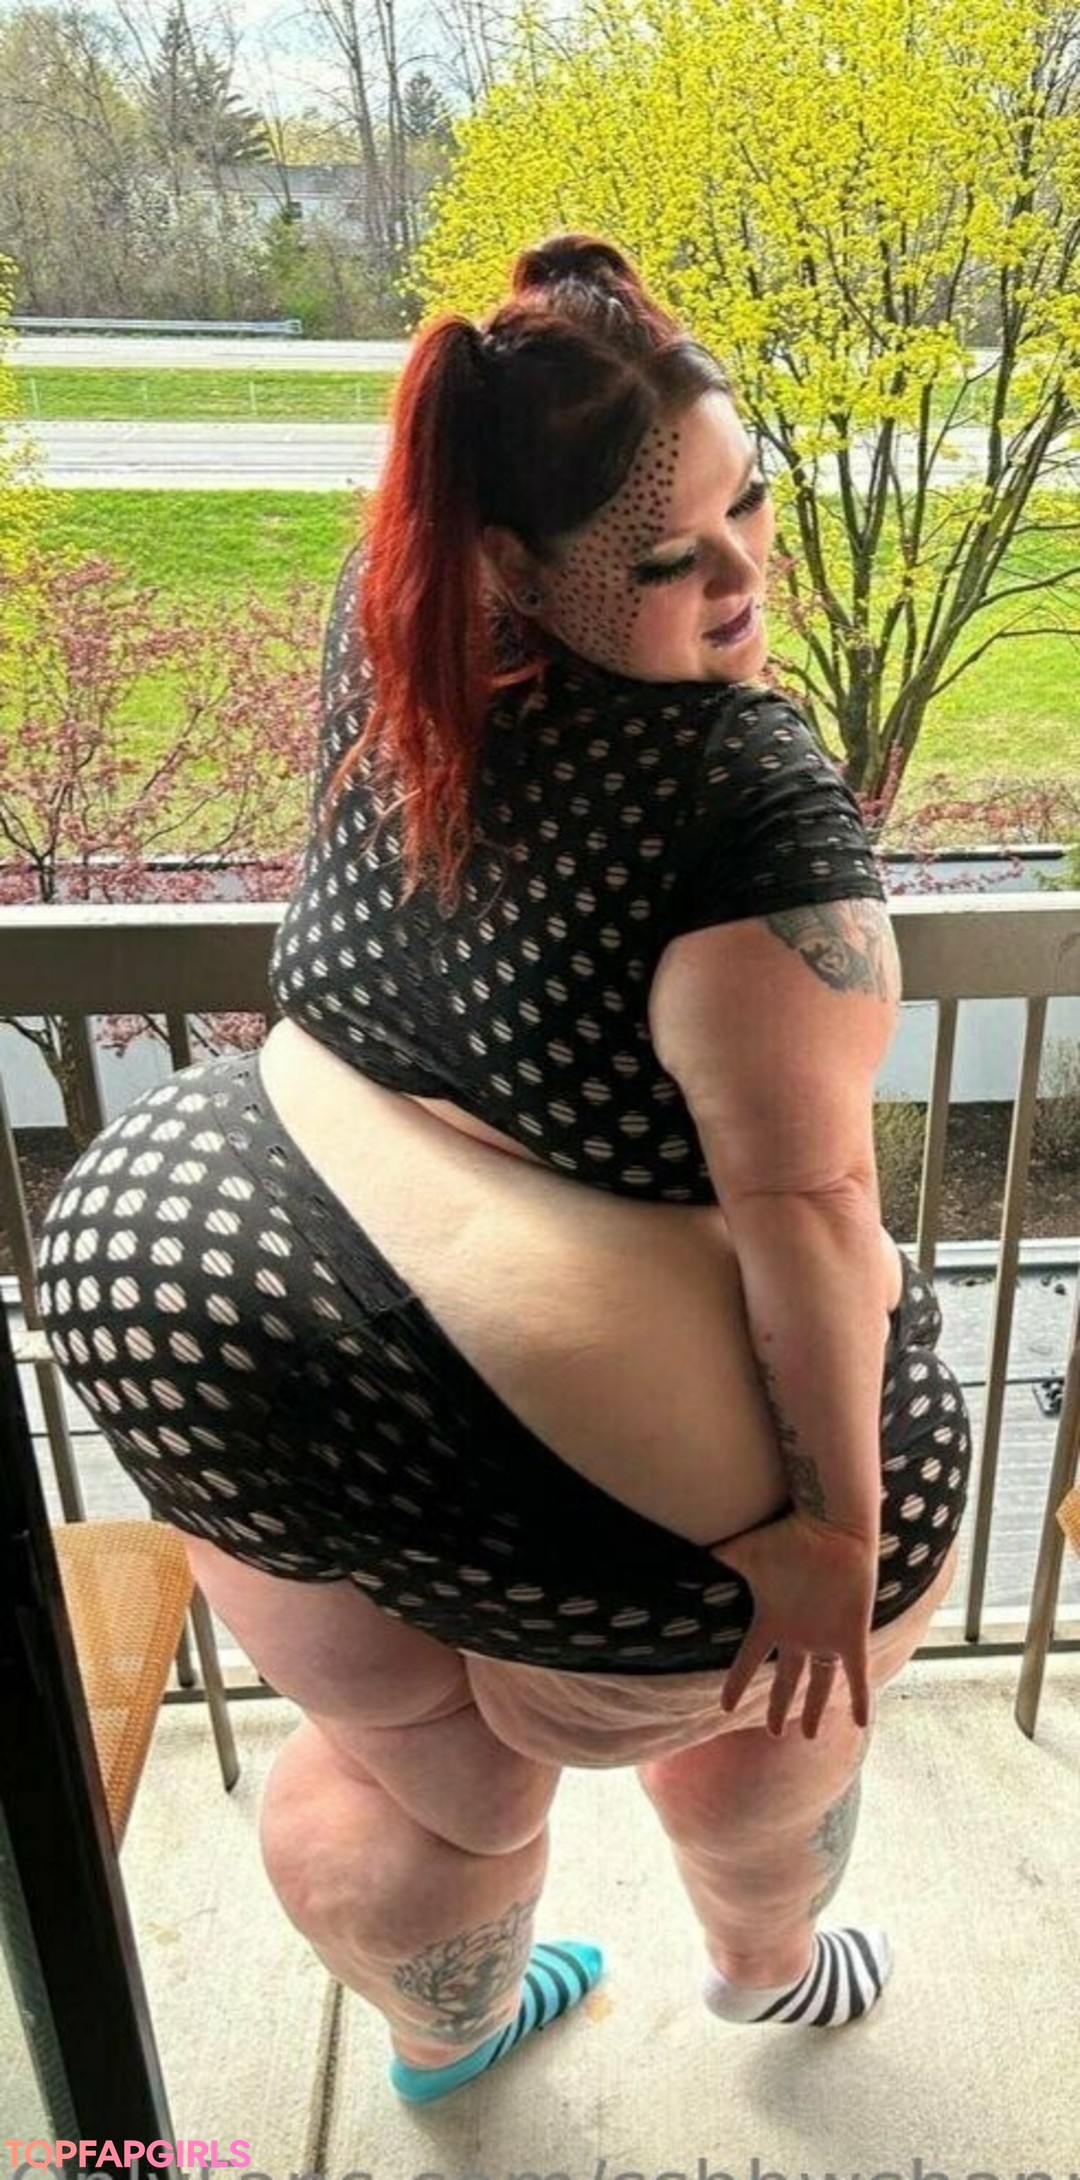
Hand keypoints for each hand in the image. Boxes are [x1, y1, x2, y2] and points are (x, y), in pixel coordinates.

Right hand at [710, 1508, 877, 1738]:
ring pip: (821, 1683)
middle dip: (780, 1705)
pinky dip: (860, 1698)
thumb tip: (676, 1550)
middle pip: (786, 1680)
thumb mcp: (742, 1552)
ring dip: (816, 1709)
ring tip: (811, 1734)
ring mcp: (825, 1637)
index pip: (748, 1660)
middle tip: (774, 1733)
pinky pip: (856, 1674)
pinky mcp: (851, 1635)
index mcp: (772, 1620)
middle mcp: (798, 1634)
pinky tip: (861, 1722)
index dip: (737, 1684)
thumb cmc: (787, 1536)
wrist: (831, 1527)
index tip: (726, 1706)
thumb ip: (713, 1555)